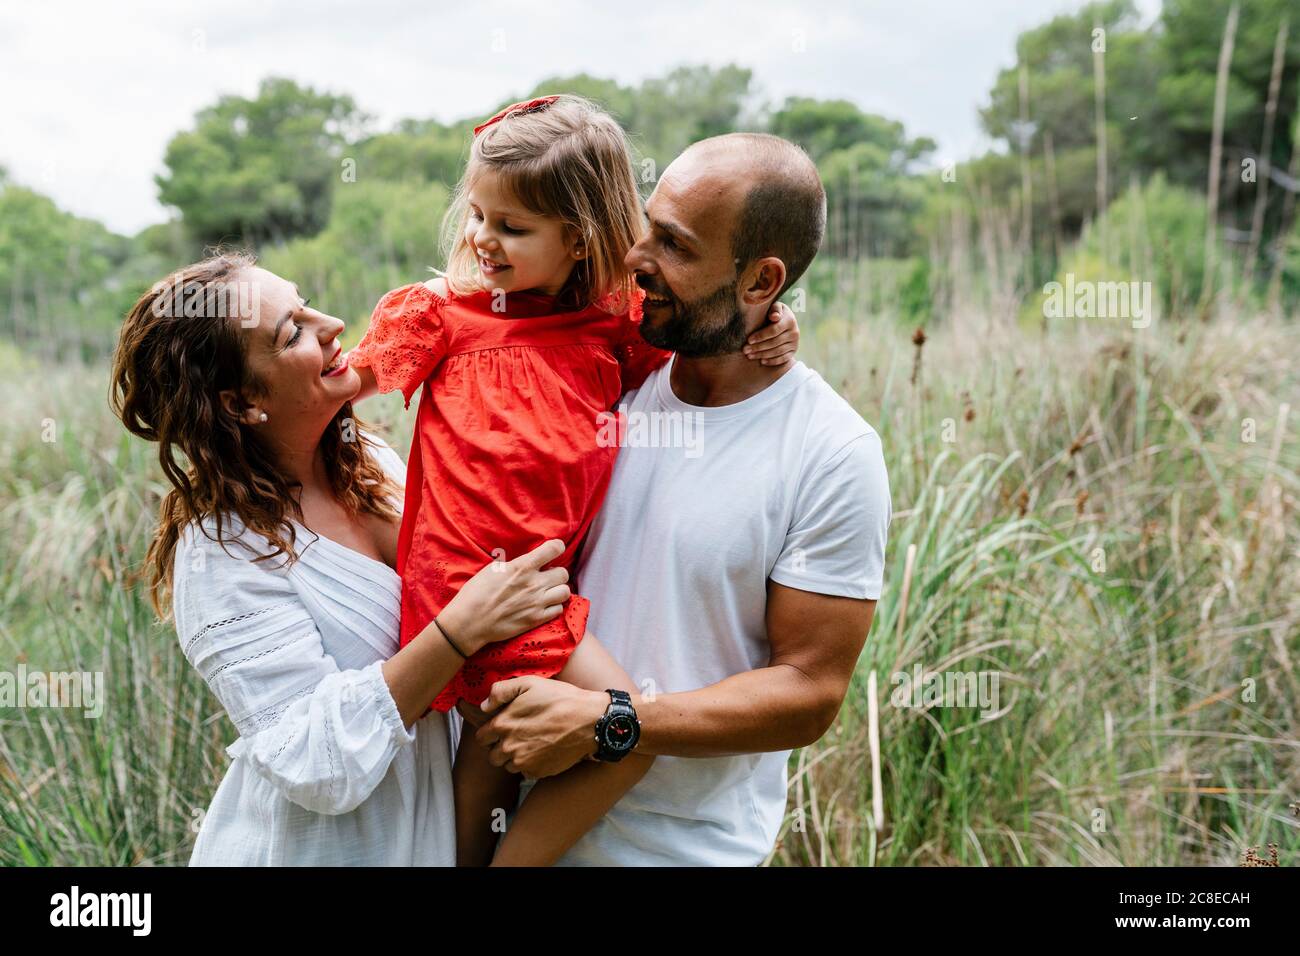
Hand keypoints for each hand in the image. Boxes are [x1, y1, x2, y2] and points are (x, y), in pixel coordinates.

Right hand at [437, 540, 570, 654]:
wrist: (470, 622)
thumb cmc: (476, 593)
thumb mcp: (493, 569)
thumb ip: (513, 564)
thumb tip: (524, 561)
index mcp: (522, 567)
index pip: (553, 549)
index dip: (556, 547)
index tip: (554, 550)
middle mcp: (533, 584)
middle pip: (563, 573)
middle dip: (556, 573)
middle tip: (546, 577)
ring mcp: (537, 603)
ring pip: (565, 592)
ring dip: (558, 590)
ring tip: (548, 592)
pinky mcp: (536, 619)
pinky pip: (558, 610)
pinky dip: (554, 607)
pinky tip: (544, 605)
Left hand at [470, 677, 606, 777]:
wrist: (589, 721)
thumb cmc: (560, 699)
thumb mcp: (529, 683)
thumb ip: (500, 691)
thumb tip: (484, 705)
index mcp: (503, 725)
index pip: (481, 737)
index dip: (490, 731)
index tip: (501, 727)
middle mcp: (509, 747)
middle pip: (492, 755)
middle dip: (500, 747)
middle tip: (516, 736)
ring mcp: (523, 762)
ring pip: (507, 766)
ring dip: (514, 757)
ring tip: (530, 743)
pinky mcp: (538, 772)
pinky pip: (525, 772)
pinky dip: (530, 765)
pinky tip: (542, 751)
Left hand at [743, 301, 798, 366]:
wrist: (786, 320)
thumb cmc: (774, 312)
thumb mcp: (775, 307)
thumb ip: (774, 309)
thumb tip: (774, 317)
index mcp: (789, 320)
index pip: (774, 330)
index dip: (761, 336)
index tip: (749, 340)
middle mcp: (794, 332)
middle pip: (774, 342)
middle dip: (758, 347)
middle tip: (745, 350)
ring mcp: (795, 343)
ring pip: (777, 351)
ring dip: (762, 355)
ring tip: (750, 356)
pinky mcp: (793, 351)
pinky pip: (783, 358)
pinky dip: (772, 361)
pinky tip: (762, 361)